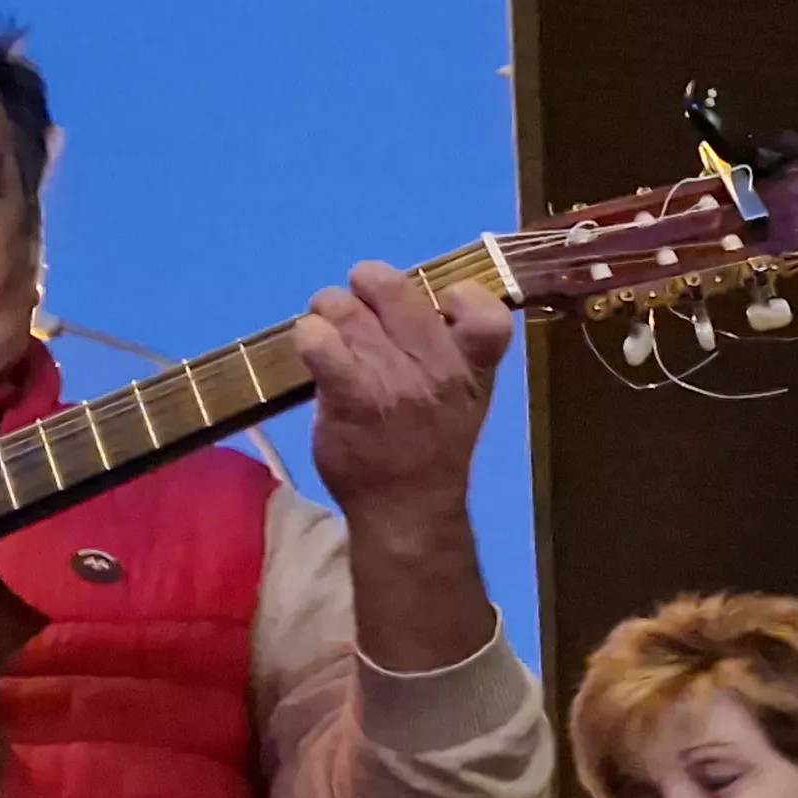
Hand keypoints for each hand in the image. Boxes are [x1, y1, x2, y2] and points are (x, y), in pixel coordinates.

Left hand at [297, 259, 507, 672]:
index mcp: (472, 368)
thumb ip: (449, 351)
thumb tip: (402, 302)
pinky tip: (313, 347)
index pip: (487, 312)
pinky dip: (309, 335)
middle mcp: (438, 369)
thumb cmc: (432, 448)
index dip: (461, 294)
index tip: (442, 305)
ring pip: (343, 308)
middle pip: (394, 289)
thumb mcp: (465, 399)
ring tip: (327, 332)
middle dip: (366, 286)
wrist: (407, 511)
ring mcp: (395, 382)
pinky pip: (319, 342)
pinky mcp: (351, 397)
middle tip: (357, 308)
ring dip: (327, 312)